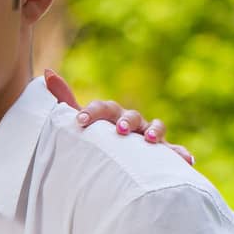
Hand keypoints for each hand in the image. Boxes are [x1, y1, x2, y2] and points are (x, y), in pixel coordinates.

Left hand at [45, 68, 194, 166]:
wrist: (117, 160)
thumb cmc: (97, 139)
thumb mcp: (81, 122)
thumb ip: (65, 100)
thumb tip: (46, 73)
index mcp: (111, 115)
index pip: (103, 107)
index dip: (93, 112)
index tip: (80, 121)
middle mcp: (132, 122)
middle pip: (131, 116)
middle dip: (127, 122)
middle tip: (119, 130)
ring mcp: (149, 136)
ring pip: (156, 127)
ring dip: (155, 132)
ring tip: (151, 140)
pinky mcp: (164, 152)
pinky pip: (175, 151)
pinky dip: (181, 153)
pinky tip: (187, 160)